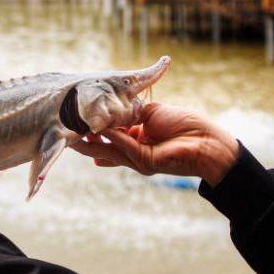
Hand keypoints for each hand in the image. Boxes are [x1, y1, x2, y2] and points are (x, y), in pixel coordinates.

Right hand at [70, 102, 239, 185]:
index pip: (111, 134)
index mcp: (138, 136)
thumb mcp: (151, 112)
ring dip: (91, 145)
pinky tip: (97, 131)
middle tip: (66, 135)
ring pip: (109, 151)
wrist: (207, 141)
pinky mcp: (145, 161)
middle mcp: (135, 149)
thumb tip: (110, 111)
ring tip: (72, 138)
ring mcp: (139, 158)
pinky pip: (123, 148)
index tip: (78, 122)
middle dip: (86, 141)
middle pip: (105, 146)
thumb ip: (130, 113)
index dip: (95, 129)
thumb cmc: (185, 124)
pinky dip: (110, 139)